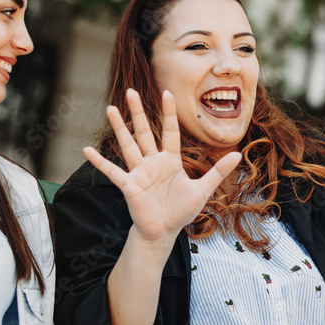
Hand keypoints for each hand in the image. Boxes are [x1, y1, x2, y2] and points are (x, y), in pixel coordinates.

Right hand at [83, 89, 240, 247]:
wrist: (163, 232)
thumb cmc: (180, 211)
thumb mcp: (202, 190)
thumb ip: (217, 171)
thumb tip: (238, 154)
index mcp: (170, 161)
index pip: (169, 131)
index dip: (168, 113)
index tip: (166, 93)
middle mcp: (153, 163)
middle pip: (144, 132)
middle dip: (138, 112)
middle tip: (130, 91)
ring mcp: (139, 173)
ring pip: (128, 145)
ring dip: (118, 128)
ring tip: (110, 109)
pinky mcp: (129, 186)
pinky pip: (112, 171)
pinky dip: (99, 162)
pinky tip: (86, 150)